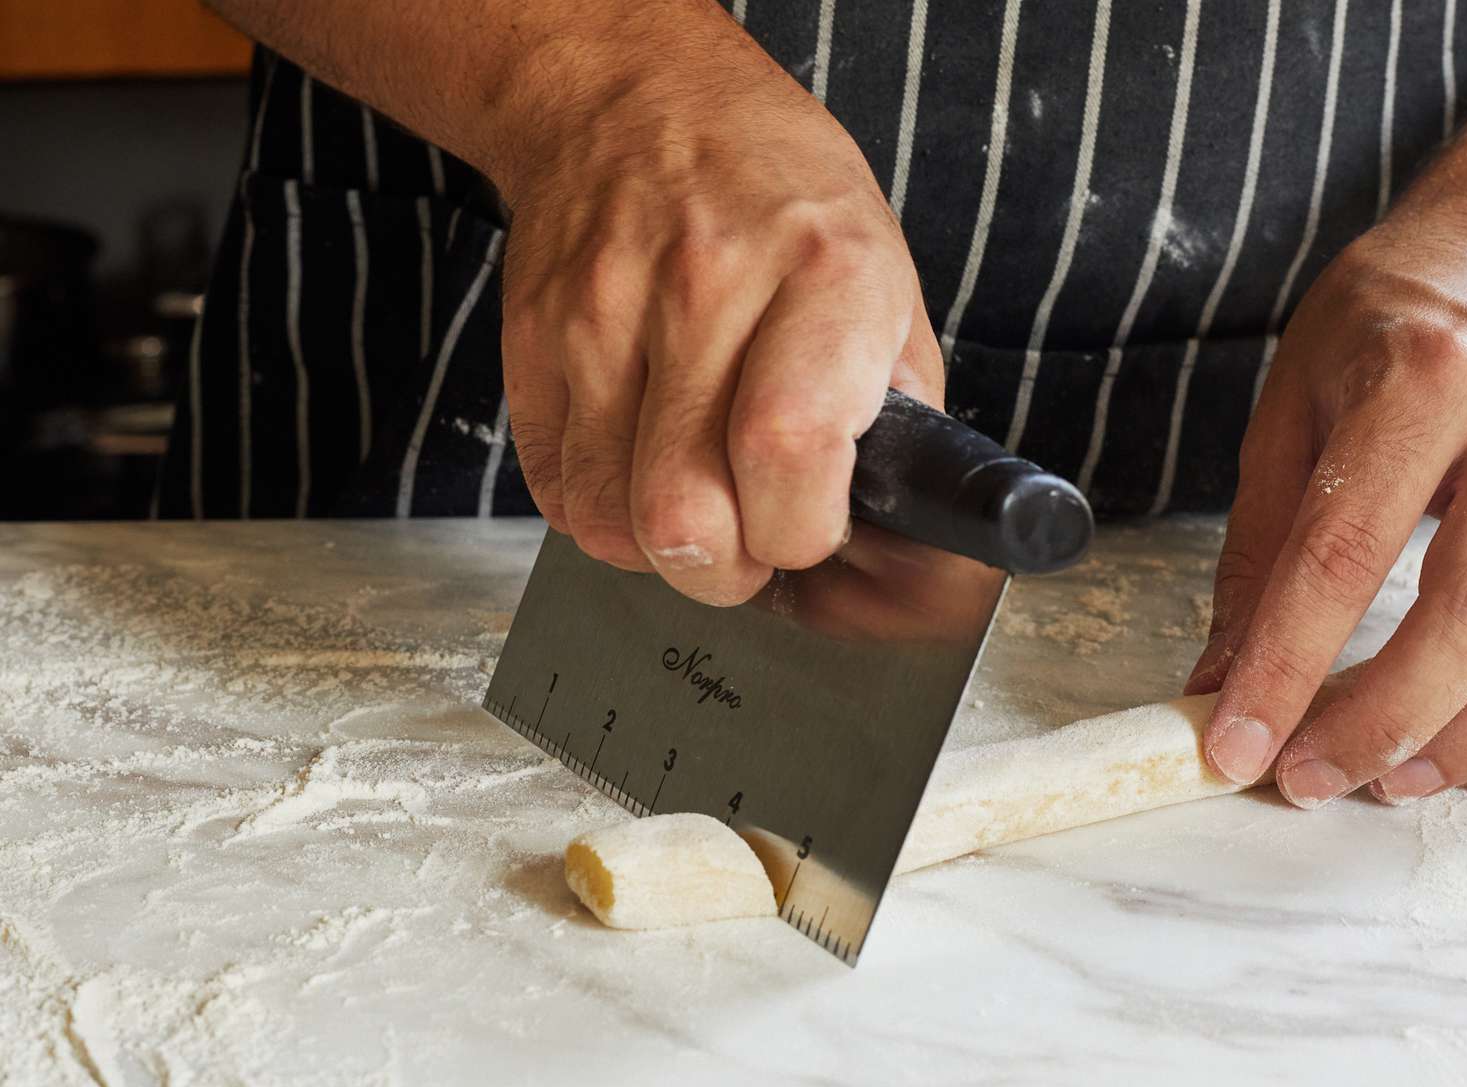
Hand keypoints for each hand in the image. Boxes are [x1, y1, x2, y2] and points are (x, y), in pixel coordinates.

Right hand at [498, 2, 940, 605]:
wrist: (635, 102)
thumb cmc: (780, 198)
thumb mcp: (885, 277)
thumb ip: (897, 411)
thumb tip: (893, 527)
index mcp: (824, 275)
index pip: (789, 453)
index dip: (800, 533)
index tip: (808, 528)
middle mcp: (706, 290)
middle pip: (686, 516)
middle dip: (726, 568)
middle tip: (746, 539)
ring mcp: (603, 315)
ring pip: (612, 522)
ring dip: (660, 545)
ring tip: (693, 493)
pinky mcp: (533, 342)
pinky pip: (556, 493)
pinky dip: (603, 507)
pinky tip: (639, 461)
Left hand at [1186, 101, 1466, 807]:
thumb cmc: (1387, 317)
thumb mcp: (1293, 409)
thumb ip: (1261, 546)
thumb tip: (1222, 668)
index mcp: (1420, 384)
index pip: (1338, 554)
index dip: (1284, 666)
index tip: (1234, 744)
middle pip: (1466, 614)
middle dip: (1383, 721)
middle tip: (1312, 781)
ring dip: (1461, 736)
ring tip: (1385, 779)